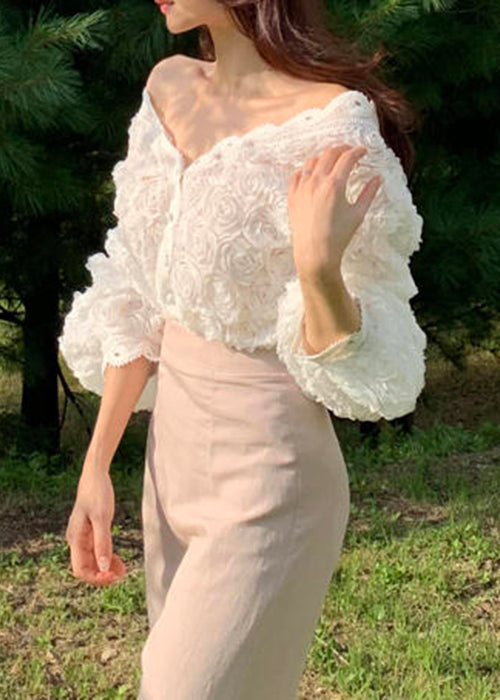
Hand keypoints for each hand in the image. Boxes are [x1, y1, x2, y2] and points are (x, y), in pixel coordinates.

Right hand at [65, 466, 126, 586]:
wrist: (95, 475)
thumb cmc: (97, 493)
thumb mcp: (102, 518)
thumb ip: (102, 543)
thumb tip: (104, 568)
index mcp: (75, 538)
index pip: (81, 570)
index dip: (96, 577)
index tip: (114, 577)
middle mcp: (75, 540)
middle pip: (86, 568)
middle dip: (103, 574)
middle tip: (123, 575)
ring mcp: (82, 537)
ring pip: (92, 561)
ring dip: (105, 568)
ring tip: (123, 570)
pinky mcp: (89, 532)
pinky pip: (96, 551)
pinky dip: (106, 558)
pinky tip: (118, 560)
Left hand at [287, 144, 381, 281]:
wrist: (314, 254)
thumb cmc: (338, 237)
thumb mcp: (358, 214)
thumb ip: (369, 193)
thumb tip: (378, 178)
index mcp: (335, 185)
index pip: (347, 158)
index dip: (358, 151)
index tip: (364, 151)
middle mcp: (316, 182)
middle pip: (329, 154)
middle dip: (342, 149)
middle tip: (350, 152)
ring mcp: (302, 188)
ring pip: (312, 161)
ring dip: (324, 157)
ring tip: (332, 161)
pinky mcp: (292, 196)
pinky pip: (298, 175)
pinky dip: (307, 169)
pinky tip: (313, 173)